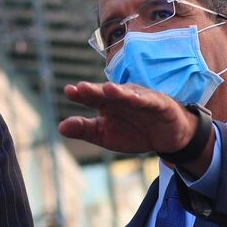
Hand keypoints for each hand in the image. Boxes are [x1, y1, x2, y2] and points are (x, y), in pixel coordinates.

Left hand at [59, 82, 211, 168]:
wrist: (166, 138)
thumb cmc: (132, 132)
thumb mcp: (104, 135)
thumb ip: (84, 129)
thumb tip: (60, 127)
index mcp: (105, 103)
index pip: (90, 97)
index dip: (80, 94)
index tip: (68, 91)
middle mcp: (121, 96)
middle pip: (106, 92)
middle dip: (95, 90)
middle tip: (81, 88)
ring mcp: (140, 98)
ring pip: (128, 93)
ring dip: (119, 91)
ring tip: (108, 89)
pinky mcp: (160, 104)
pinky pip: (151, 101)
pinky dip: (143, 99)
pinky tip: (135, 99)